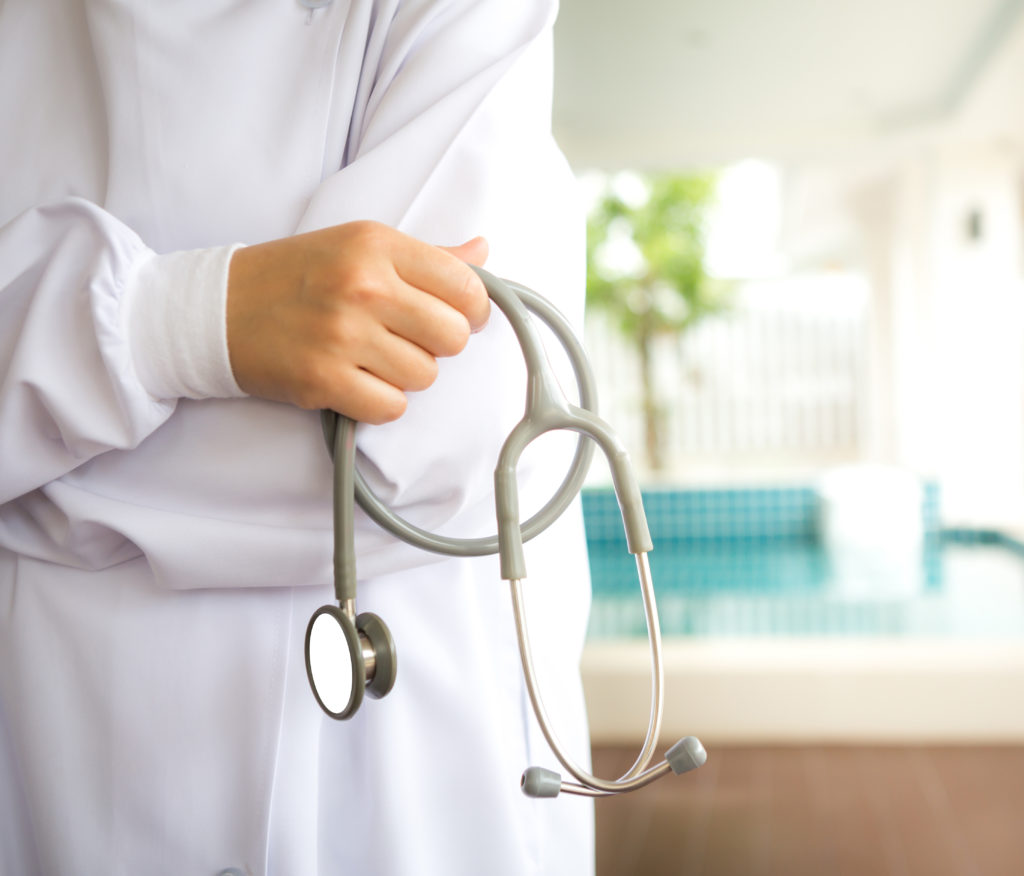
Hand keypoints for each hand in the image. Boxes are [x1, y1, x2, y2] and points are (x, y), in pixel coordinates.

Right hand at [226, 221, 489, 422]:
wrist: (218, 308)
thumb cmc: (295, 276)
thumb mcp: (357, 246)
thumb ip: (425, 254)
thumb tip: (483, 250)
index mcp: (376, 245)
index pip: (465, 285)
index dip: (472, 309)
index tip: (455, 315)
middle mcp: (362, 286)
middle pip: (454, 336)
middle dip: (438, 344)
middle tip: (408, 338)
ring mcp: (342, 335)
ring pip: (425, 376)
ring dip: (406, 374)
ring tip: (372, 357)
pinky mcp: (323, 380)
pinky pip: (391, 407)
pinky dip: (380, 402)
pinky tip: (357, 381)